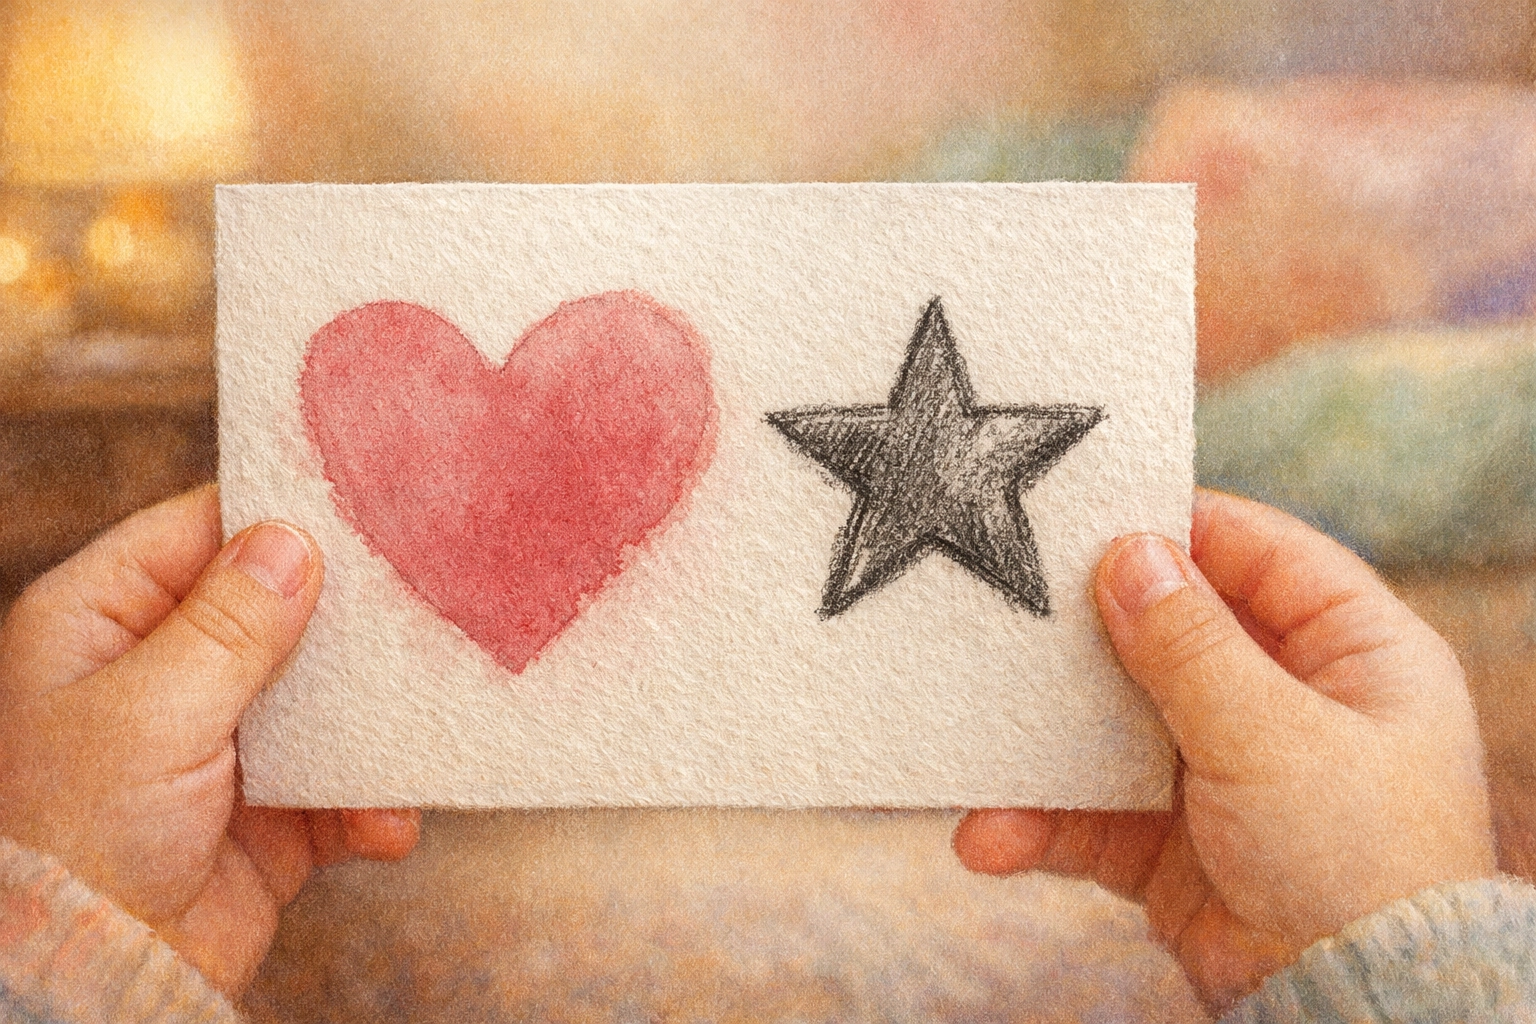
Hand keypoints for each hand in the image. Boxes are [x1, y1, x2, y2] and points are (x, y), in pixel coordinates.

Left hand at [0, 486, 419, 995]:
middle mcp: (164, 670)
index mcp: (103, 621)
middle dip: (345, 620)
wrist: (102, 978)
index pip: (199, 531)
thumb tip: (291, 539)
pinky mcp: (270, 809)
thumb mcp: (150, 712)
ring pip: (320, 692)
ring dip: (371, 718)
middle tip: (414, 608)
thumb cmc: (78, 838)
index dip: (277, 516)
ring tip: (414, 726)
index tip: (361, 508)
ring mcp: (222, 739)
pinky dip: (372, 800)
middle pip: (277, 608)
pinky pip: (341, 781)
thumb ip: (228, 624)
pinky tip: (385, 820)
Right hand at [953, 490, 1495, 1013]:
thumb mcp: (1273, 732)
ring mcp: (1229, 774)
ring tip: (978, 737)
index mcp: (1355, 654)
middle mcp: (1291, 704)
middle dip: (1089, 634)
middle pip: (1173, 636)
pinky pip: (1095, 813)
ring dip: (1047, 741)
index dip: (1182, 529)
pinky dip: (1043, 822)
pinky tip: (992, 836)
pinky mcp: (1176, 844)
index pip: (1262, 555)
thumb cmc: (1358, 861)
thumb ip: (1189, 644)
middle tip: (1015, 608)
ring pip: (1119, 725)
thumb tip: (1127, 554)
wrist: (1357, 1016)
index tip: (1097, 514)